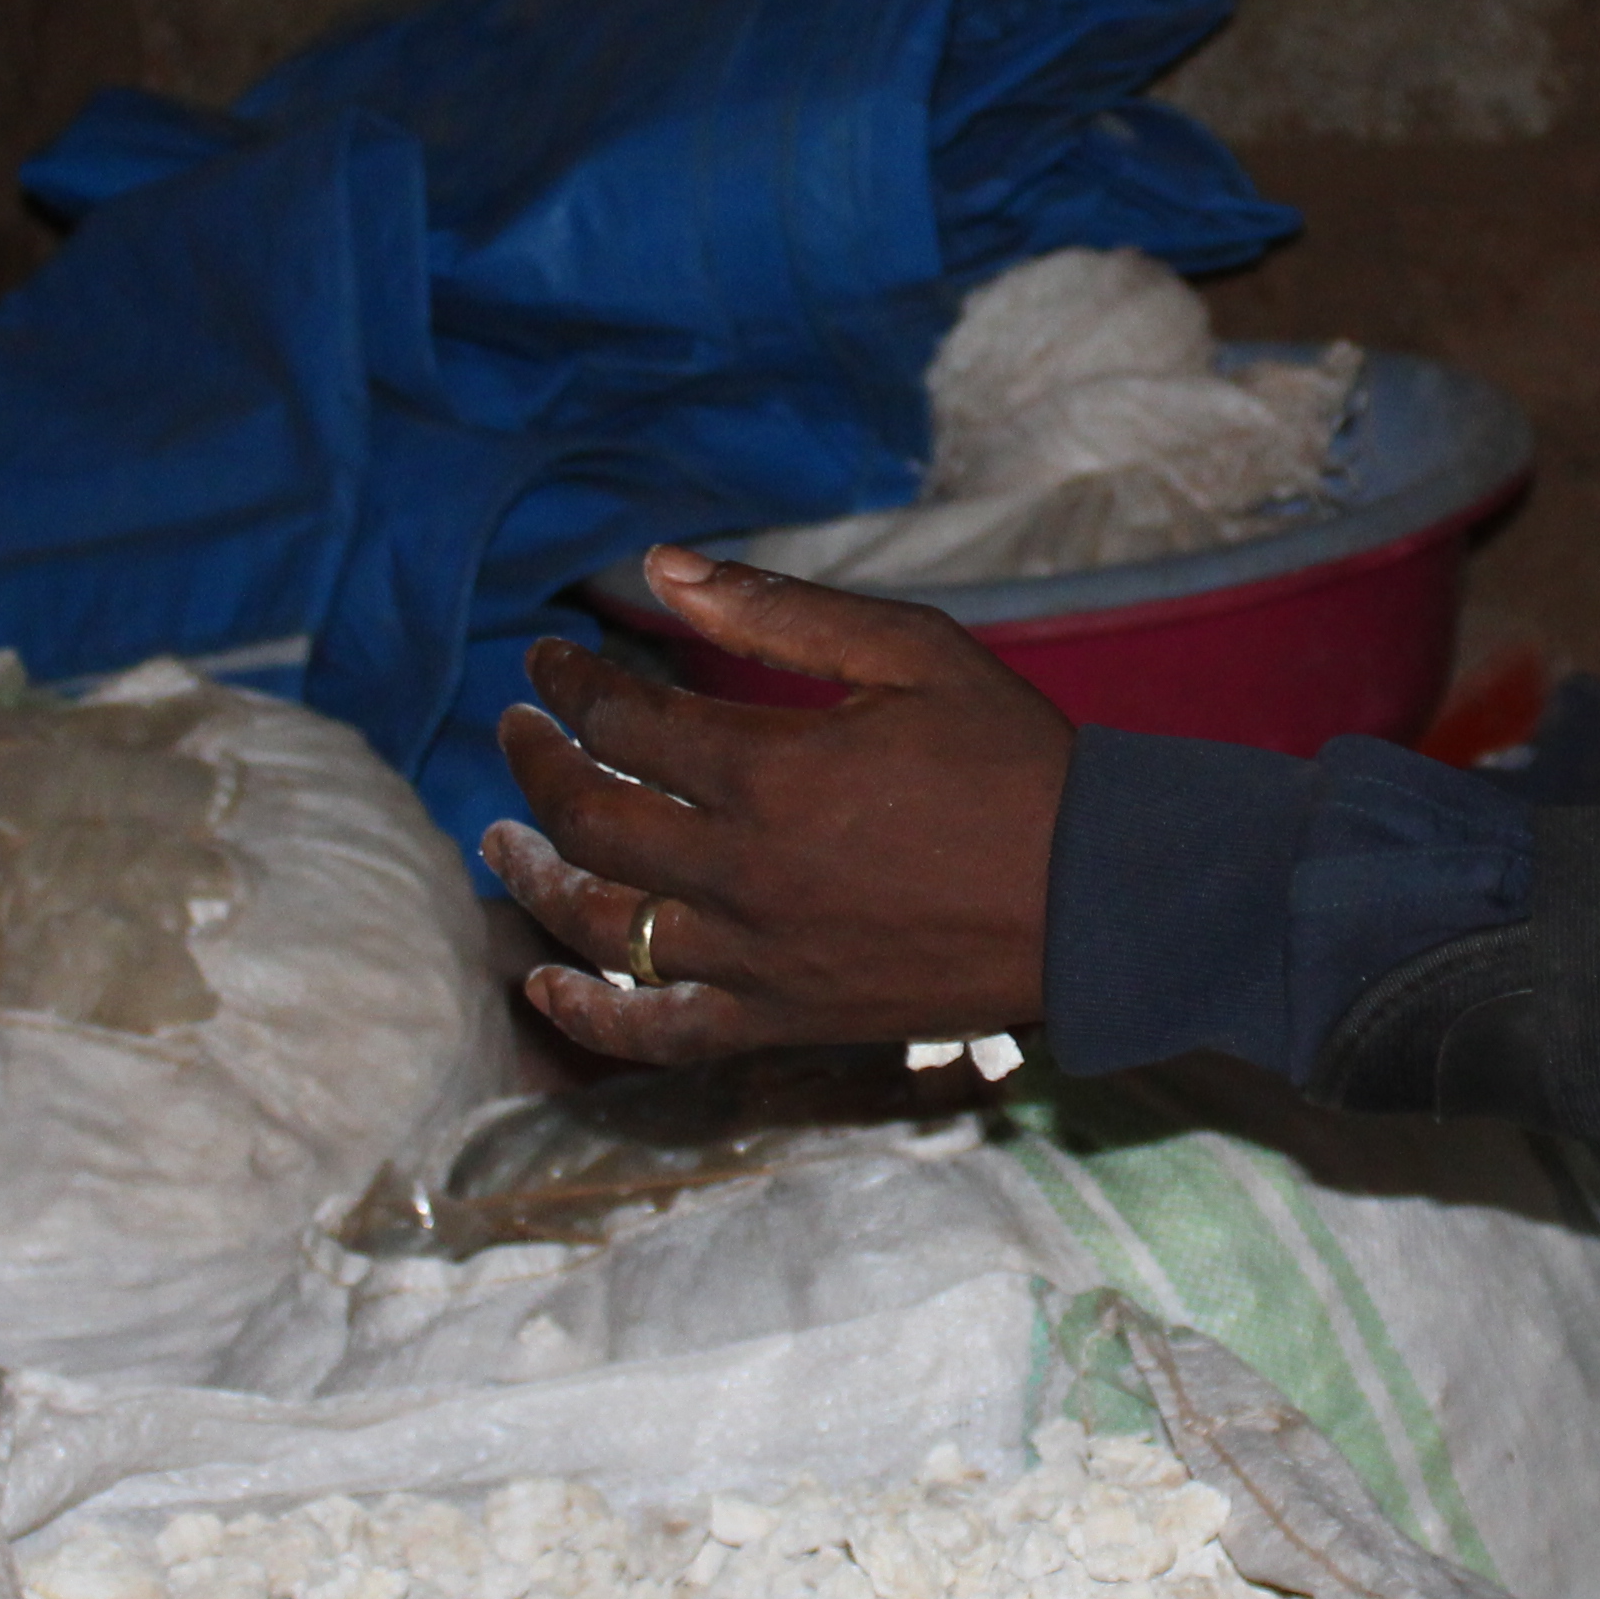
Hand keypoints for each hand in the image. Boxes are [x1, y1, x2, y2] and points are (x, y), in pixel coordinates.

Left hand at [485, 549, 1070, 1068]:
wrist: (1098, 898)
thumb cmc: (1016, 761)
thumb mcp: (911, 652)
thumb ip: (780, 611)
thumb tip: (658, 567)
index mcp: (772, 771)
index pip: (623, 720)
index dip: (570, 683)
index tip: (548, 660)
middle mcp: (744, 872)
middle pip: (590, 819)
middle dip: (538, 763)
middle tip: (517, 730)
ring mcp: (757, 957)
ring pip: (602, 924)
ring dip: (535, 876)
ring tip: (501, 841)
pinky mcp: (782, 1020)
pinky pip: (658, 1032)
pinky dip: (589, 1016)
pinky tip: (543, 986)